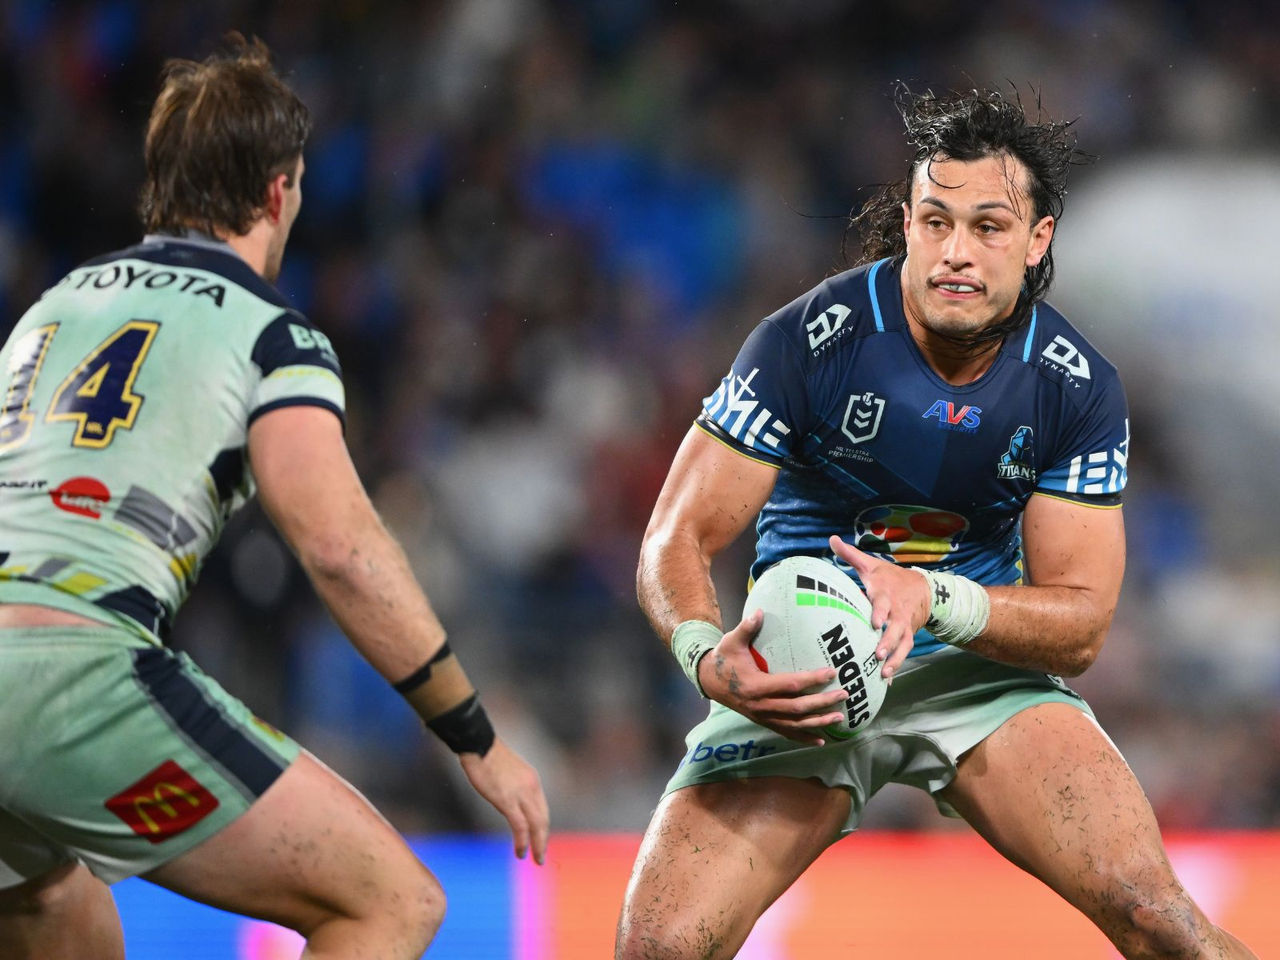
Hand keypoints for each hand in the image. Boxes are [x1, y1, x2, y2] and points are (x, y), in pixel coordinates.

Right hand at [458, 737, 549, 864]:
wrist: (480, 745)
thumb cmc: (489, 757)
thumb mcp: (509, 772)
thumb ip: (515, 787)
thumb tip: (511, 801)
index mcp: (532, 781)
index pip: (542, 810)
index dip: (543, 828)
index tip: (540, 840)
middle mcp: (532, 788)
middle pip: (543, 820)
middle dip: (543, 840)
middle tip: (541, 856)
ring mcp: (521, 794)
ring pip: (536, 825)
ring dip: (537, 844)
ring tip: (536, 858)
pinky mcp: (507, 800)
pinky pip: (520, 826)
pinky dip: (523, 841)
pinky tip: (521, 851)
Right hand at [697, 610, 849, 745]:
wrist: (710, 681)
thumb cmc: (724, 659)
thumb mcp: (731, 642)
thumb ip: (746, 628)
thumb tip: (760, 612)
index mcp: (756, 686)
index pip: (790, 684)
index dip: (812, 680)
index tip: (831, 672)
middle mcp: (761, 705)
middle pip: (798, 708)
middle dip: (823, 702)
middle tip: (844, 694)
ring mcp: (763, 716)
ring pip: (795, 724)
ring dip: (819, 722)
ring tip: (840, 717)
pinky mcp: (764, 722)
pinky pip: (787, 733)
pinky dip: (804, 738)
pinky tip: (821, 741)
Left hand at [828, 535, 926, 677]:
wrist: (925, 588)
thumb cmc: (890, 577)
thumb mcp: (872, 564)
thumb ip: (851, 555)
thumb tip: (832, 539)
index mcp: (885, 594)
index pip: (883, 603)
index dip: (880, 612)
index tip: (875, 622)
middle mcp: (897, 612)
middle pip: (895, 628)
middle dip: (888, 641)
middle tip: (878, 654)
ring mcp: (904, 626)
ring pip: (902, 644)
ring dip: (894, 658)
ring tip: (884, 672)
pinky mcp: (908, 637)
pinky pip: (903, 652)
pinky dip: (896, 665)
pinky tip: (886, 680)